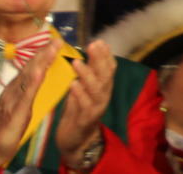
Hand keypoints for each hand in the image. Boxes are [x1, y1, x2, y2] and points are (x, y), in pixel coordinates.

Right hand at [0, 39, 58, 173]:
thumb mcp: (21, 104)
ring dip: (41, 61)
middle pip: (30, 68)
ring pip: (29, 77)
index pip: (31, 67)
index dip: (43, 54)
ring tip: (52, 48)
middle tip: (58, 39)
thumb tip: (38, 72)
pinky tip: (41, 72)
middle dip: (44, 53)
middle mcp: (13, 89)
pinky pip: (26, 95)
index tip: (55, 40)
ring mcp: (13, 99)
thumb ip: (27, 89)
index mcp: (16, 88)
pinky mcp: (15, 112)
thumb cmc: (7, 125)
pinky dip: (33, 82)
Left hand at [56, 40, 114, 167]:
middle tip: (92, 45)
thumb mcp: (83, 90)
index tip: (99, 41)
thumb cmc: (78, 112)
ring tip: (77, 62)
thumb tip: (88, 52)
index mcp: (103, 87)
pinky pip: (85, 105)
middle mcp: (104, 96)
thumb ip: (87, 74)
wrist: (76, 140)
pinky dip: (79, 94)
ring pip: (96, 89)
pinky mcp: (86, 120)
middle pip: (106, 75)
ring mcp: (97, 108)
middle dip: (100, 60)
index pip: (109, 68)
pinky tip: (73, 85)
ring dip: (87, 75)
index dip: (106, 55)